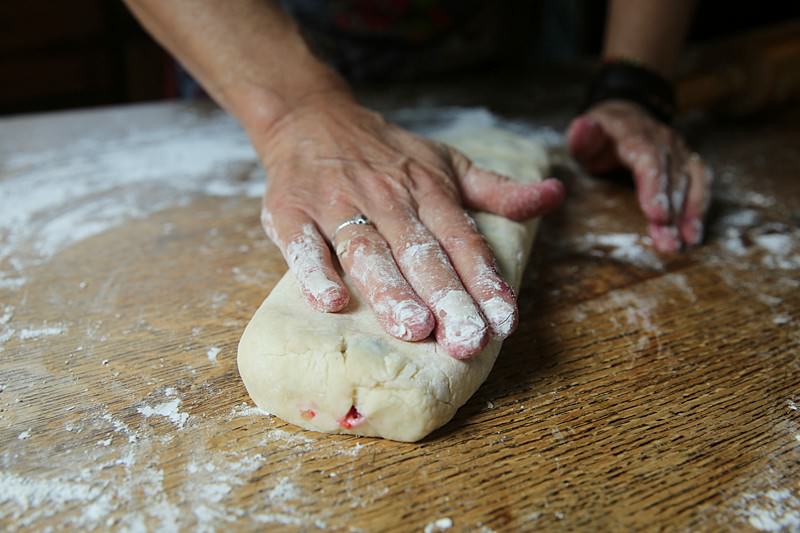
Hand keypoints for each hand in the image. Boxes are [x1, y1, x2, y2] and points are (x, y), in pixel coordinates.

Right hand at [254, 92, 564, 358]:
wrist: (310, 118)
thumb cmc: (386, 152)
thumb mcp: (446, 163)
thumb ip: (497, 189)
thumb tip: (554, 195)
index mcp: (427, 189)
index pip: (462, 240)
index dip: (484, 280)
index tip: (504, 321)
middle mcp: (386, 197)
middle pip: (419, 252)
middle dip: (445, 296)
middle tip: (464, 340)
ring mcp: (336, 203)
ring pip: (366, 250)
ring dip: (389, 289)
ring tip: (413, 328)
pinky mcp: (291, 211)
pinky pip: (302, 244)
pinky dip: (314, 271)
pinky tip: (331, 302)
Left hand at [566, 100, 711, 252]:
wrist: (623, 118)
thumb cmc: (599, 135)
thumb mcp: (583, 134)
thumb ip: (582, 136)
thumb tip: (584, 128)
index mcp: (634, 131)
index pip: (649, 158)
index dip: (655, 187)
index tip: (657, 216)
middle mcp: (662, 138)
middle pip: (671, 176)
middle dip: (671, 212)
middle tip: (667, 243)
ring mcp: (679, 148)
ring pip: (690, 180)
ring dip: (689, 213)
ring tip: (684, 242)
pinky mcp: (688, 159)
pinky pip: (700, 181)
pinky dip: (699, 207)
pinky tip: (693, 232)